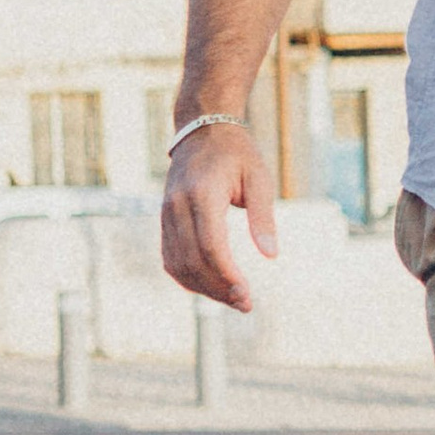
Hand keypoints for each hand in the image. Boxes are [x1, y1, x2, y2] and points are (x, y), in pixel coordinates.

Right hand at [160, 126, 279, 311]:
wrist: (202, 130)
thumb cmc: (237, 154)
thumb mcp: (259, 178)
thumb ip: (263, 217)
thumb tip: (271, 255)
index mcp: (202, 194)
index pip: (211, 245)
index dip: (227, 275)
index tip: (247, 294)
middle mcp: (177, 206)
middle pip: (193, 260)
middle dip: (218, 288)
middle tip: (245, 304)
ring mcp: (166, 213)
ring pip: (177, 264)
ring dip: (203, 288)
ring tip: (232, 299)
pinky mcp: (164, 220)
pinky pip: (170, 258)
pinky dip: (187, 278)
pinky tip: (210, 287)